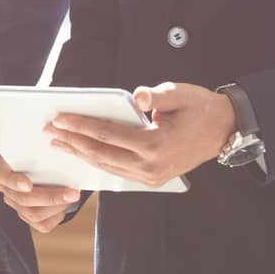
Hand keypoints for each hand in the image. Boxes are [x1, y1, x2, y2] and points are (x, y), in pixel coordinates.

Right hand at [0, 152, 80, 232]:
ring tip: (71, 197)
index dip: (14, 182)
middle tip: (72, 193)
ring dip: (56, 207)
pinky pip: (41, 224)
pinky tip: (63, 206)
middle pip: (23, 199)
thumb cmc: (32, 151)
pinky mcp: (27, 215)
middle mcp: (6, 188)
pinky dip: (55, 217)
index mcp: (2, 168)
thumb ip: (34, 148)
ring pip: (32, 214)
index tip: (28, 185)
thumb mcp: (30, 144)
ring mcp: (15, 203)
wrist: (34, 160)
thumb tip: (53, 146)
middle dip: (50, 197)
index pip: (3, 177)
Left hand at [46, 82, 236, 187]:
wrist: (224, 131)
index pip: (108, 135)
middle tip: (50, 131)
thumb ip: (156, 96)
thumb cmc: (200, 109)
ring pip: (107, 166)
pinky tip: (83, 155)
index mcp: (155, 144)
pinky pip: (118, 172)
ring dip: (81, 154)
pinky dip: (98, 163)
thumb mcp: (180, 94)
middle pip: (102, 153)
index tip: (60, 119)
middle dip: (73, 141)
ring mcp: (151, 176)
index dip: (82, 126)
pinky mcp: (153, 178)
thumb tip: (137, 96)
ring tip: (59, 143)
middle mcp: (151, 165)